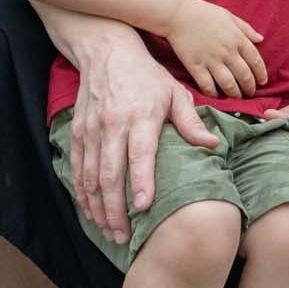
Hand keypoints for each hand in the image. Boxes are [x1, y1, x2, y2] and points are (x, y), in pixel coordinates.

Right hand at [69, 37, 221, 243]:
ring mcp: (91, 130)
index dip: (140, 182)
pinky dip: (82, 193)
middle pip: (109, 174)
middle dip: (114, 210)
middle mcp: (112, 126)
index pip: (139, 155)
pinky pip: (77, 169)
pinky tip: (90, 211)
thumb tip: (212, 145)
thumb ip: (190, 121)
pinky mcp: (78, 132)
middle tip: (123, 237)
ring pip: (89, 177)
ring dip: (96, 208)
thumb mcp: (174, 92)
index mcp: (140, 117)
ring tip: (108, 232)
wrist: (105, 50)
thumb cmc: (146, 75)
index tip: (142, 208)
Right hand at [163, 0, 267, 98]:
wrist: (178, 14)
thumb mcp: (230, 17)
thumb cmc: (205, 13)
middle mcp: (227, 52)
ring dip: (235, 94)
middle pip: (244, 76)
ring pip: (228, 84)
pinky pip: (207, 86)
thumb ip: (246, 29)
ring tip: (237, 97)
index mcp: (237, 39)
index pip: (256, 61)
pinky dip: (214, 94)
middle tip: (250, 93)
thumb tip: (261, 39)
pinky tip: (217, 95)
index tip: (262, 82)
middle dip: (250, 88)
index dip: (261, 74)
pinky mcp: (195, 67)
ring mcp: (211, 60)